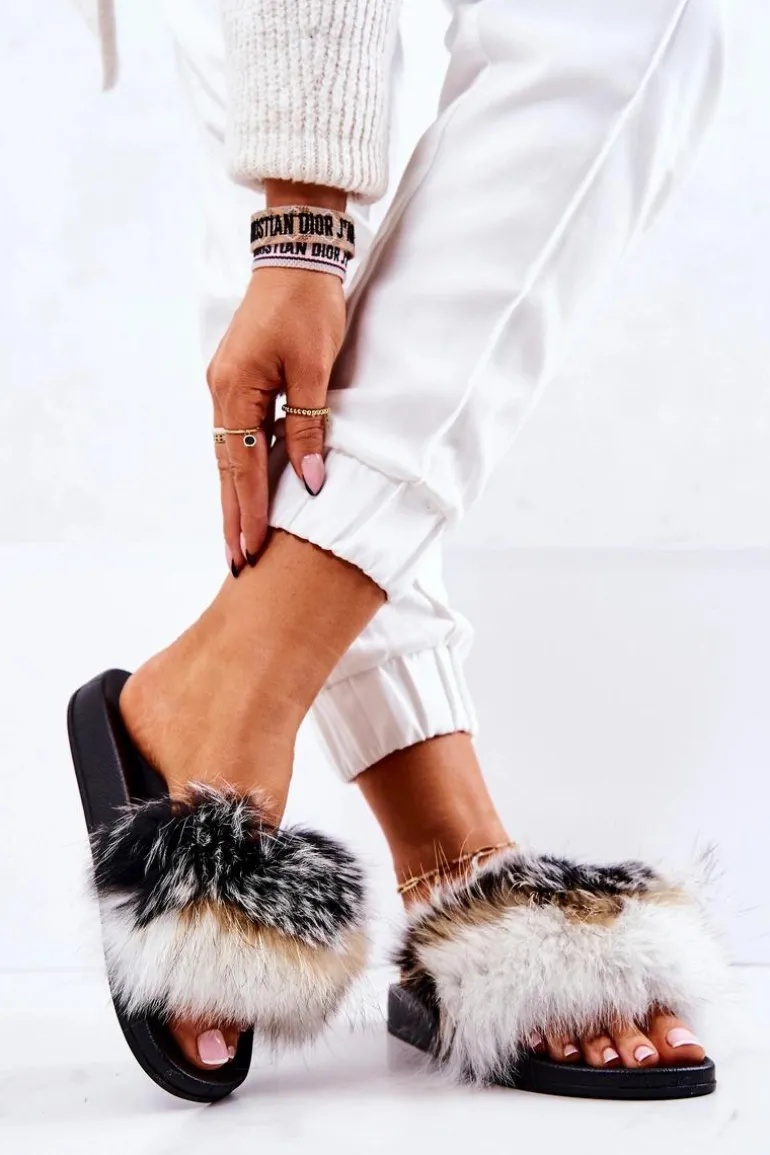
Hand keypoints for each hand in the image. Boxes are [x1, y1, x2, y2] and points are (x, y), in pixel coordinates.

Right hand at [207, 264, 344, 570]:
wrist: (295, 255)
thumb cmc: (307, 304)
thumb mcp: (314, 367)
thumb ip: (308, 425)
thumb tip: (310, 480)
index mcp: (236, 389)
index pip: (244, 466)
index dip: (250, 512)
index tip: (251, 551)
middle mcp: (221, 392)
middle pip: (227, 469)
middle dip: (233, 518)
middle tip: (235, 564)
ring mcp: (225, 386)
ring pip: (228, 455)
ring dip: (234, 498)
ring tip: (238, 539)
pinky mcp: (236, 381)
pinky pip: (235, 436)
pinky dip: (240, 469)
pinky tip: (245, 491)